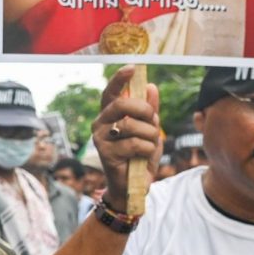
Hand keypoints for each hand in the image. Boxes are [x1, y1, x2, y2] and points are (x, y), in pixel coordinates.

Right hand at [91, 66, 161, 210]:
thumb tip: (151, 86)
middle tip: (153, 121)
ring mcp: (100, 138)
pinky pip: (135, 143)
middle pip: (123, 104)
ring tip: (149, 145)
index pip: (111, 93)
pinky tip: (142, 158)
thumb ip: (150, 111)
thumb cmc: (139, 156)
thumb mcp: (149, 131)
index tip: (132, 68)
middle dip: (145, 111)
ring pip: (133, 125)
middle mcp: (100, 123)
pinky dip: (147, 150)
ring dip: (150, 135)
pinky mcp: (106, 153)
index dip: (119, 79)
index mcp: (109, 115)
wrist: (133, 186)